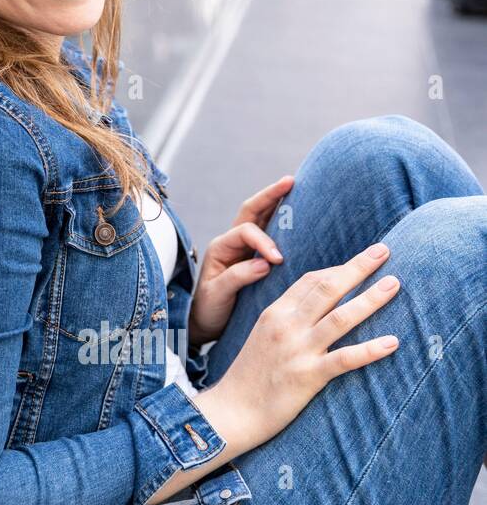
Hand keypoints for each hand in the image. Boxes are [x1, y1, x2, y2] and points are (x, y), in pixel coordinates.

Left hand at [188, 174, 293, 345]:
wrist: (204, 323)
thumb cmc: (209, 309)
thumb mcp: (218, 294)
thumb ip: (238, 277)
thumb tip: (265, 263)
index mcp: (220, 247)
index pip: (246, 232)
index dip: (264, 241)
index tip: (278, 259)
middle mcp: (231, 242)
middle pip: (251, 211)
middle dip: (270, 195)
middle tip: (291, 181)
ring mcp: (242, 248)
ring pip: (261, 218)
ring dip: (277, 203)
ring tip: (297, 188)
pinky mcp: (253, 257)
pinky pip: (269, 233)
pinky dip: (283, 223)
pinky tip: (300, 217)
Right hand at [197, 242, 400, 450]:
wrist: (231, 410)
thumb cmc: (249, 376)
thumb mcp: (262, 336)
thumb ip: (287, 319)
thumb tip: (314, 307)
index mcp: (274, 313)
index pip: (310, 280)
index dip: (338, 268)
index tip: (362, 260)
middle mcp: (285, 325)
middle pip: (326, 288)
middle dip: (357, 267)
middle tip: (383, 251)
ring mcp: (297, 350)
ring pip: (339, 317)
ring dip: (370, 299)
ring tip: (393, 284)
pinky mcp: (307, 376)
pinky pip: (344, 359)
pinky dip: (370, 349)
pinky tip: (393, 342)